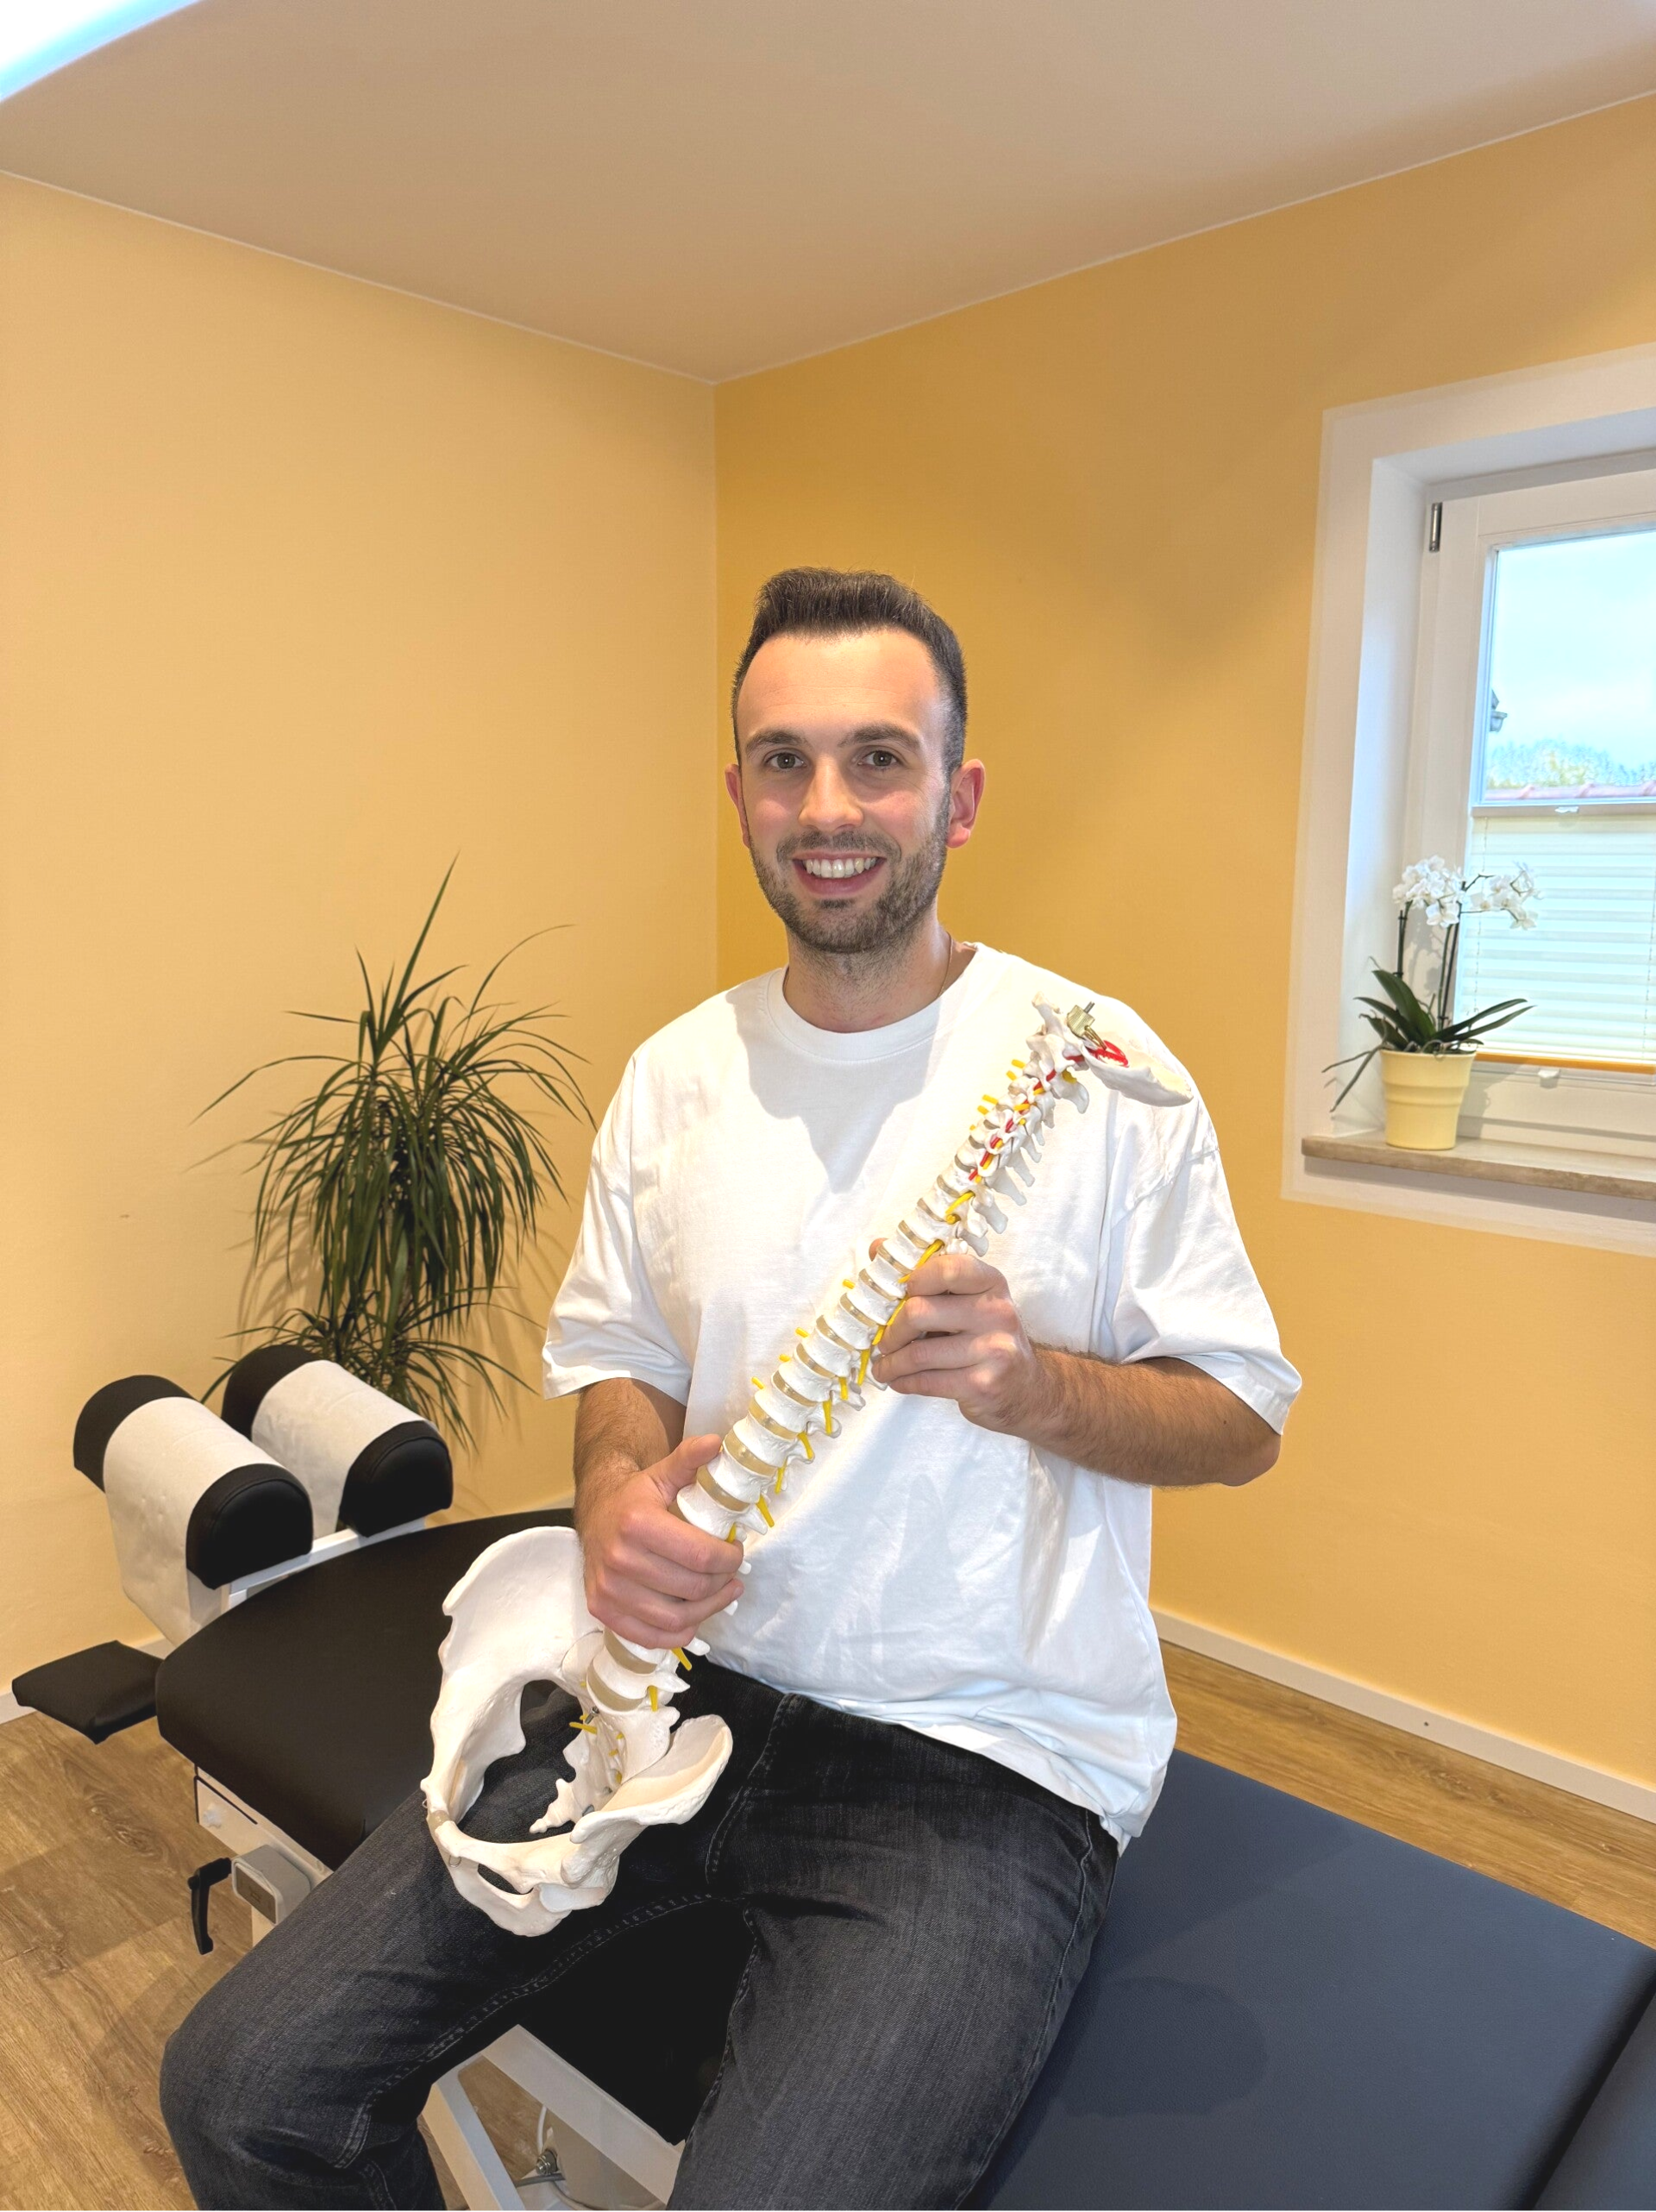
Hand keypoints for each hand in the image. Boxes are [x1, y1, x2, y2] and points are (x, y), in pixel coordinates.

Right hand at [578, 1433, 744, 1647]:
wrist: (595, 1514)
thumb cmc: (635, 1497)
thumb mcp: (662, 1473)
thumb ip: (689, 1459)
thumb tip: (717, 1443)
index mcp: (638, 1523)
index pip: (701, 1556)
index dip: (730, 1559)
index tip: (737, 1551)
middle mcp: (619, 1558)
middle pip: (691, 1589)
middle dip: (722, 1583)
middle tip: (732, 1574)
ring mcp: (608, 1589)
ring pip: (675, 1618)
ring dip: (708, 1610)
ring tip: (722, 1594)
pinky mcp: (602, 1609)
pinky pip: (650, 1636)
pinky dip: (678, 1633)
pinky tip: (694, 1618)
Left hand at [869, 1246, 1044, 1434]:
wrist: (1024, 1388)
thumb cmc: (985, 1337)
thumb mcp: (967, 1300)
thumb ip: (926, 1276)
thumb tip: (878, 1249)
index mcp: (991, 1283)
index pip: (946, 1268)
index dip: (913, 1280)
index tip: (898, 1296)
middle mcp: (996, 1312)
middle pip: (919, 1313)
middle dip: (891, 1331)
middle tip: (884, 1342)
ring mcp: (993, 1350)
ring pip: (918, 1354)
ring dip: (891, 1364)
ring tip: (885, 1367)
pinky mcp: (983, 1384)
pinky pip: (927, 1382)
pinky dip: (903, 1382)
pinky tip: (899, 1381)